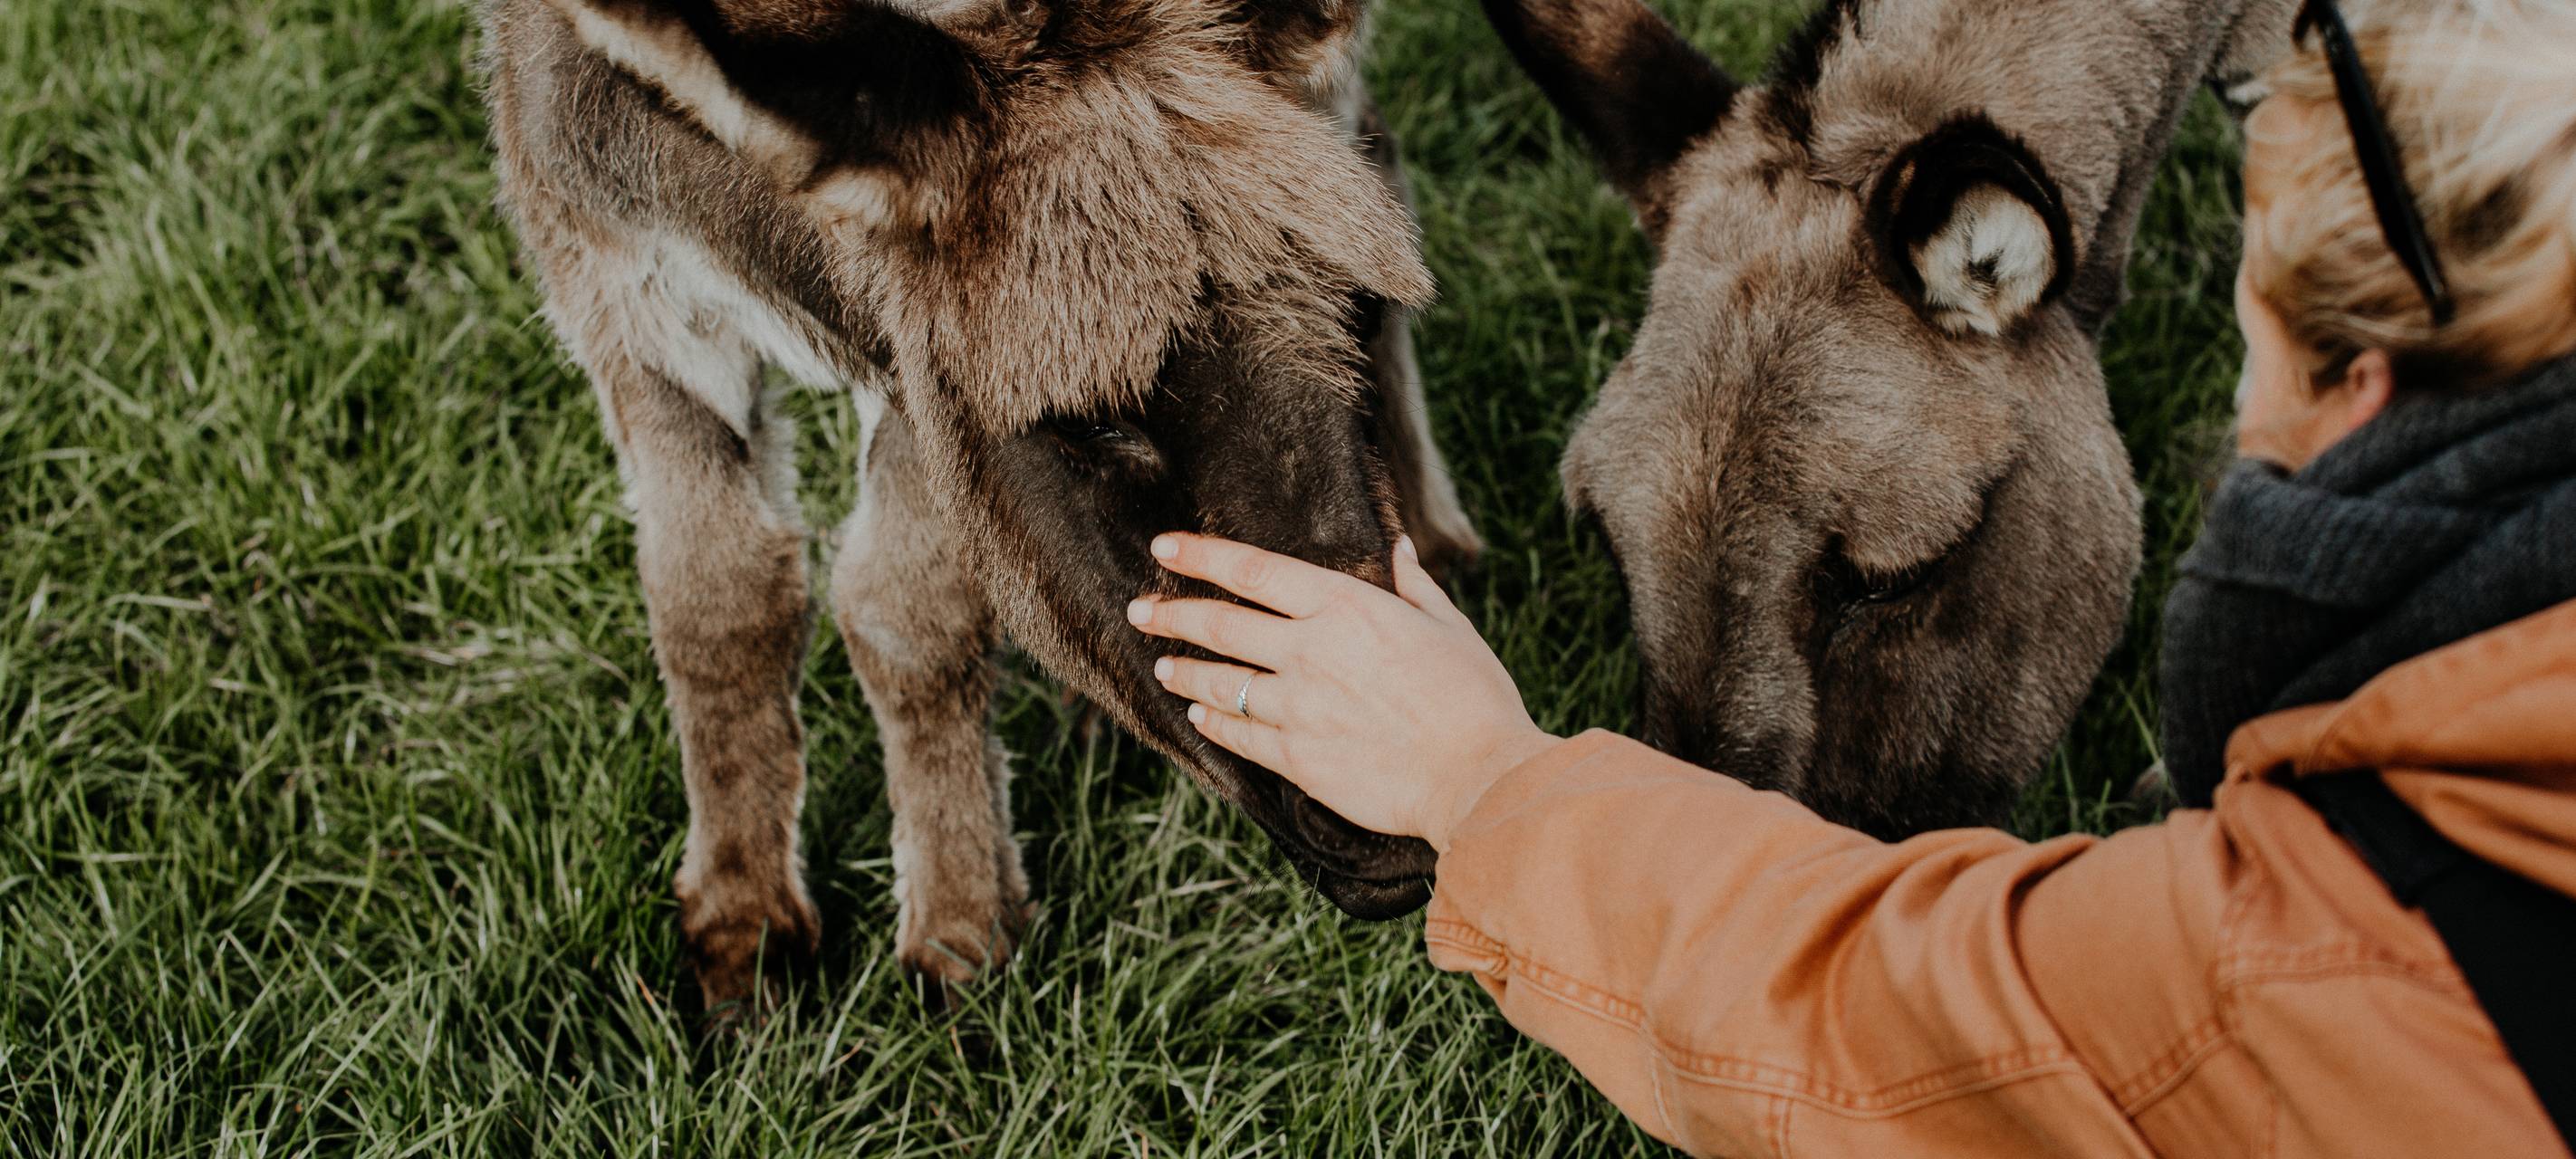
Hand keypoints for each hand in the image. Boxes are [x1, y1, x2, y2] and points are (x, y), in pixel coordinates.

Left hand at [1126, 533, 1558, 851]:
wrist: (1477, 776)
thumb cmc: (1474, 697)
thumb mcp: (1448, 626)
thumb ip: (1413, 586)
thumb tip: (1399, 549)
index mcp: (1345, 607)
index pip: (1253, 572)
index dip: (1202, 557)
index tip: (1163, 549)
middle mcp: (1310, 651)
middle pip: (1220, 625)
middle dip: (1171, 615)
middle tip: (1140, 611)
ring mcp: (1297, 707)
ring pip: (1218, 683)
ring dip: (1185, 671)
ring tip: (1164, 666)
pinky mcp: (1297, 757)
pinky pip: (1239, 734)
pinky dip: (1213, 721)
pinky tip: (1200, 715)